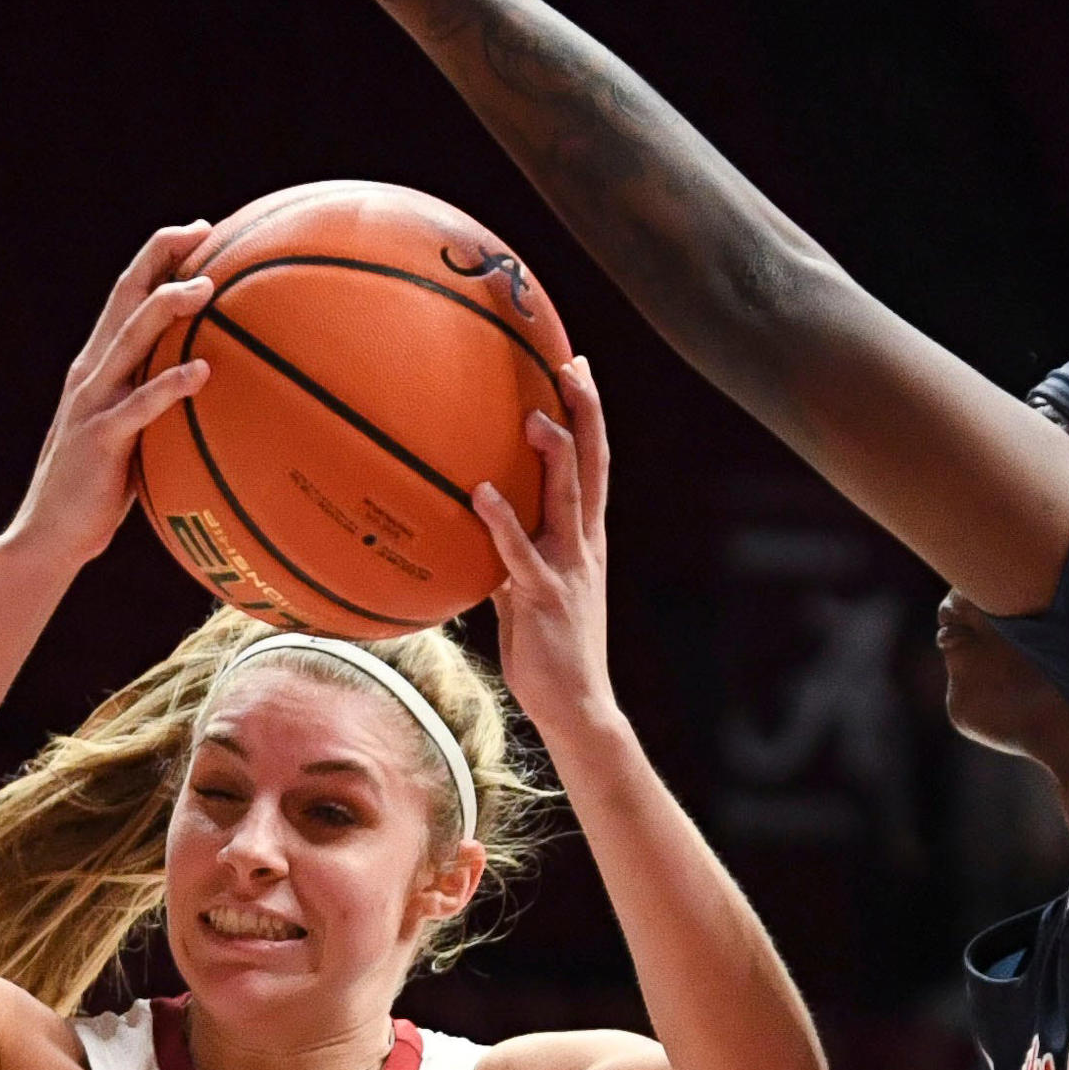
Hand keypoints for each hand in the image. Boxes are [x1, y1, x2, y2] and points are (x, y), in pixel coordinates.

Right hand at [7, 228, 217, 569]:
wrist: (51, 535)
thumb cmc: (99, 490)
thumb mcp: (129, 434)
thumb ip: (155, 404)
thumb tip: (205, 387)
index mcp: (98, 365)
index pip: (127, 295)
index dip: (158, 258)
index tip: (198, 232)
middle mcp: (92, 372)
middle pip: (126, 296)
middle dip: (162, 257)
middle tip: (204, 232)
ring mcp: (93, 403)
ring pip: (130, 339)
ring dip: (168, 307)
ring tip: (207, 288)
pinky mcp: (101, 440)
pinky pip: (140, 406)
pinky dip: (171, 386)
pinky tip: (202, 371)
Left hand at [476, 358, 615, 744]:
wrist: (575, 704)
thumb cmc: (548, 649)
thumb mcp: (527, 590)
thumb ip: (509, 556)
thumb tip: (474, 531)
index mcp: (585, 538)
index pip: (595, 463)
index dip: (589, 414)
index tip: (576, 367)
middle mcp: (583, 543)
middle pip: (593, 464)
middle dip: (584, 412)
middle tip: (569, 365)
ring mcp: (567, 568)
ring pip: (569, 498)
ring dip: (554, 455)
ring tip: (531, 417)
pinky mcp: (542, 598)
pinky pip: (520, 553)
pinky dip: (502, 521)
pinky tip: (480, 494)